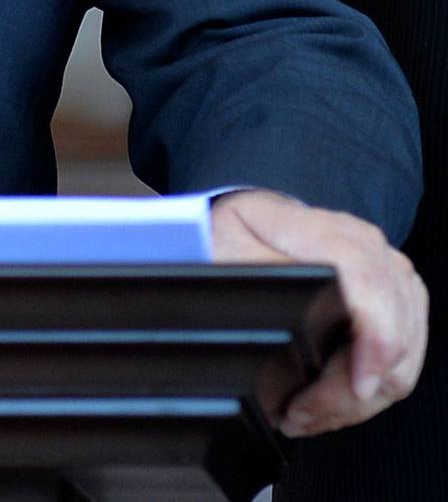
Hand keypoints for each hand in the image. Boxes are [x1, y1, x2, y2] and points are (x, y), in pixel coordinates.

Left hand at [211, 188, 427, 437]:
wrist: (262, 218)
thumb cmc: (242, 231)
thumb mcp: (226, 243)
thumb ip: (252, 272)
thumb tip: (270, 306)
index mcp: (330, 233)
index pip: (372, 285)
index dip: (376, 340)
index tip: (357, 387)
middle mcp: (371, 250)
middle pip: (392, 339)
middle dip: (348, 394)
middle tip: (297, 414)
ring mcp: (393, 277)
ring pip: (401, 362)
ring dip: (356, 402)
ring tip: (305, 413)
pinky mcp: (402, 302)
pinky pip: (404, 364)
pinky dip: (368, 394)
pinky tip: (329, 403)